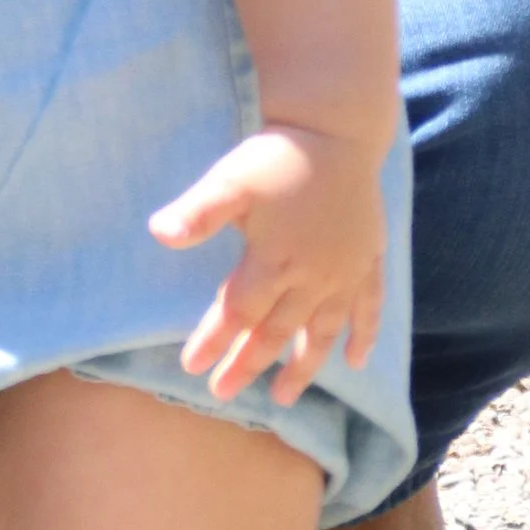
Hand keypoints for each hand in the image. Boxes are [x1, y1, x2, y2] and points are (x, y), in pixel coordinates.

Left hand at [149, 125, 386, 406]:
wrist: (337, 131)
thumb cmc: (279, 155)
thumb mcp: (231, 178)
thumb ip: (199, 210)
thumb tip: (158, 233)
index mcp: (275, 261)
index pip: (238, 313)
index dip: (214, 341)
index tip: (192, 368)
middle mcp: (312, 277)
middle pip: (275, 332)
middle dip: (248, 364)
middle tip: (224, 394)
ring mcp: (345, 272)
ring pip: (323, 332)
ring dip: (304, 366)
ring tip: (286, 397)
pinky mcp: (369, 260)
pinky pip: (370, 308)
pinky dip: (364, 336)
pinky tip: (357, 362)